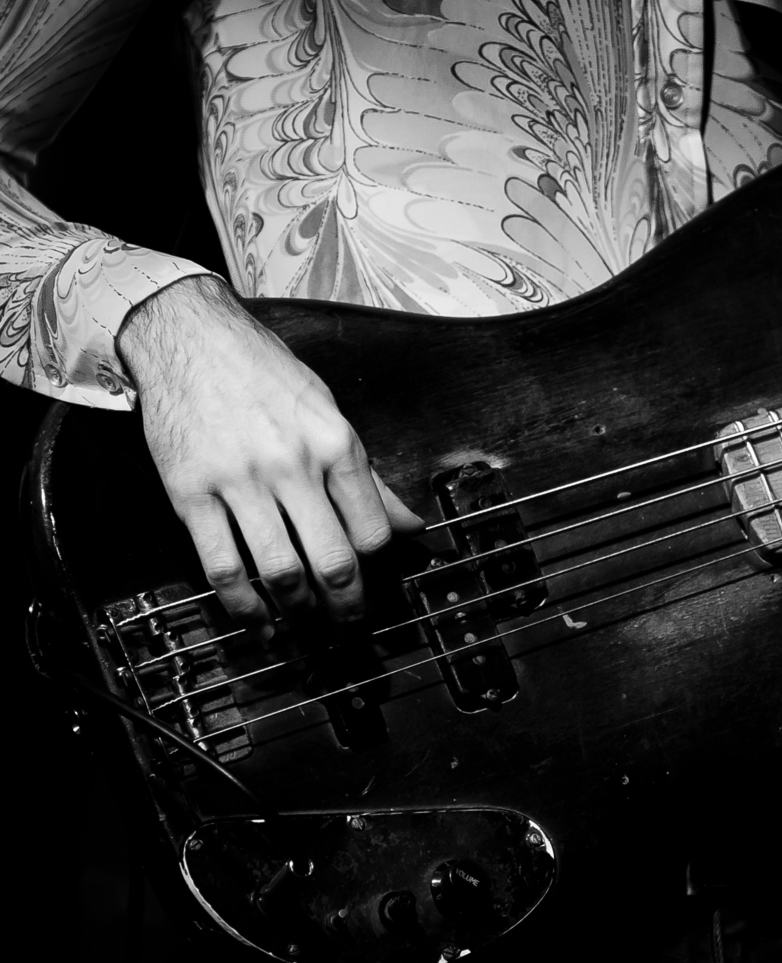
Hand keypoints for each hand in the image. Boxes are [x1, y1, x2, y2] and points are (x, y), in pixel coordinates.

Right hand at [118, 275, 425, 627]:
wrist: (189, 337)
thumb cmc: (266, 374)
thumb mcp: (330, 411)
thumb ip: (367, 475)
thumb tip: (411, 525)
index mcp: (336, 443)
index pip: (373, 531)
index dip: (377, 569)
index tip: (372, 584)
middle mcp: (293, 464)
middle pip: (333, 560)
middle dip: (346, 606)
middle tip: (347, 626)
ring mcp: (240, 480)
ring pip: (280, 571)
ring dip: (297, 611)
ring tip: (304, 623)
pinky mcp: (189, 492)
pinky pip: (221, 566)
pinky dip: (242, 604)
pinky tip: (256, 618)